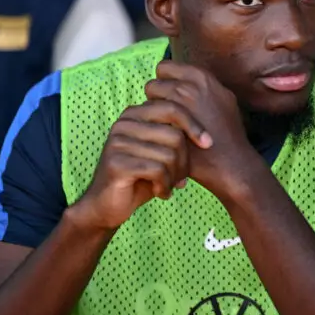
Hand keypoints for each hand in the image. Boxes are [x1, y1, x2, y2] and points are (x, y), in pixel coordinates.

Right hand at [72, 100, 212, 230]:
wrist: (107, 206)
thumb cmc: (140, 177)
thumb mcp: (161, 154)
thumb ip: (177, 139)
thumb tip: (208, 135)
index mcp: (135, 114)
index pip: (172, 108)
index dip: (194, 125)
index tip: (208, 143)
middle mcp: (124, 123)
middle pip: (174, 135)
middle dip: (184, 161)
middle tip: (181, 178)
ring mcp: (117, 142)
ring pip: (168, 155)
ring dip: (175, 177)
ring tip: (170, 186)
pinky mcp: (116, 163)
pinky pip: (157, 170)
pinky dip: (165, 186)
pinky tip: (162, 193)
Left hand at [144, 61, 262, 198]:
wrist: (232, 163)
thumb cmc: (228, 134)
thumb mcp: (223, 99)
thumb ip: (202, 86)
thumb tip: (184, 80)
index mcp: (201, 77)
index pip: (165, 67)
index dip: (164, 81)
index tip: (169, 96)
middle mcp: (188, 87)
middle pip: (153, 83)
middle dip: (155, 98)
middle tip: (164, 115)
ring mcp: (178, 107)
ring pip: (147, 102)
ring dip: (151, 113)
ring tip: (162, 127)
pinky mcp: (168, 127)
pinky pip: (148, 120)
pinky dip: (150, 127)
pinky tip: (161, 138)